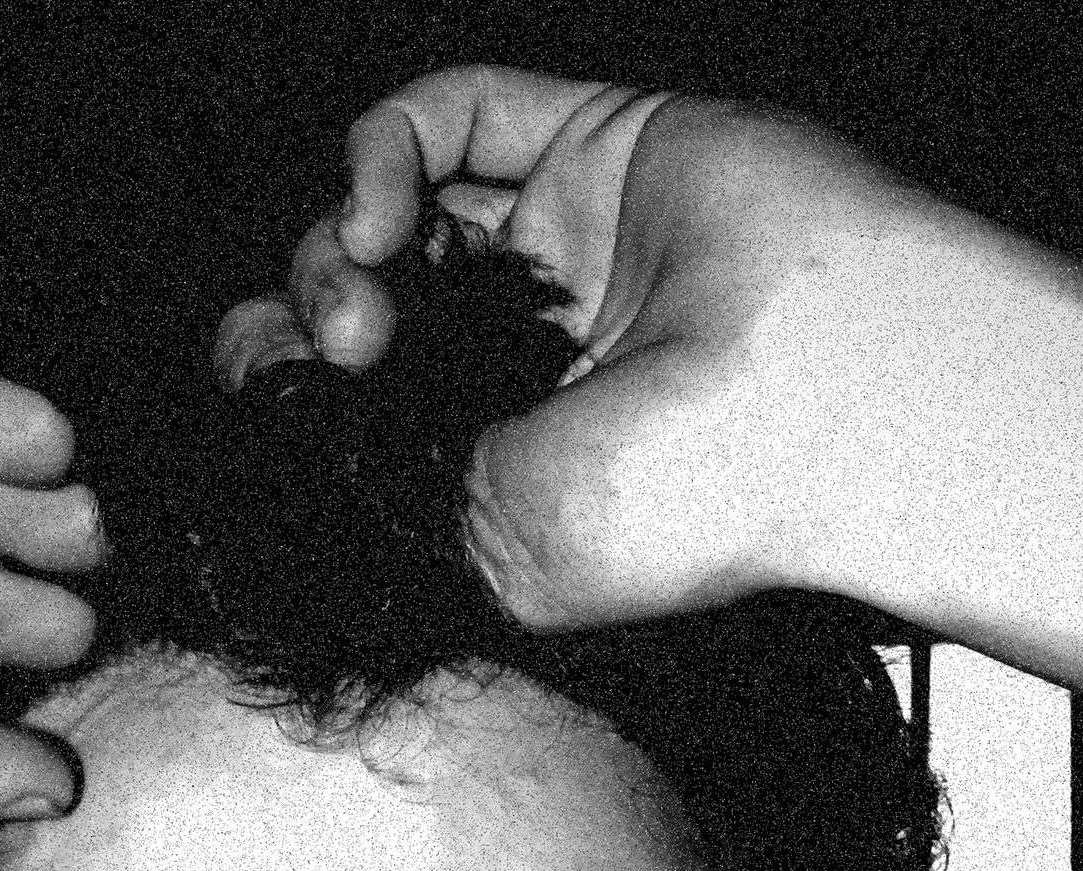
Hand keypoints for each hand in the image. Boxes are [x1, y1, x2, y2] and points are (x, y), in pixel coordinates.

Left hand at [227, 68, 1082, 796]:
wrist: (822, 400)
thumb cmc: (689, 504)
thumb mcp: (496, 545)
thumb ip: (393, 481)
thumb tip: (301, 422)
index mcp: (520, 456)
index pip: (374, 407)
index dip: (293, 390)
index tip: (260, 396)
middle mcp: (540, 351)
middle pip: (373, 299)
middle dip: (308, 322)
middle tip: (325, 353)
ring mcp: (569, 244)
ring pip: (399, 207)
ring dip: (338, 243)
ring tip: (357, 299)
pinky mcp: (597, 143)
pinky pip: (454, 113)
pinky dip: (384, 152)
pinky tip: (378, 213)